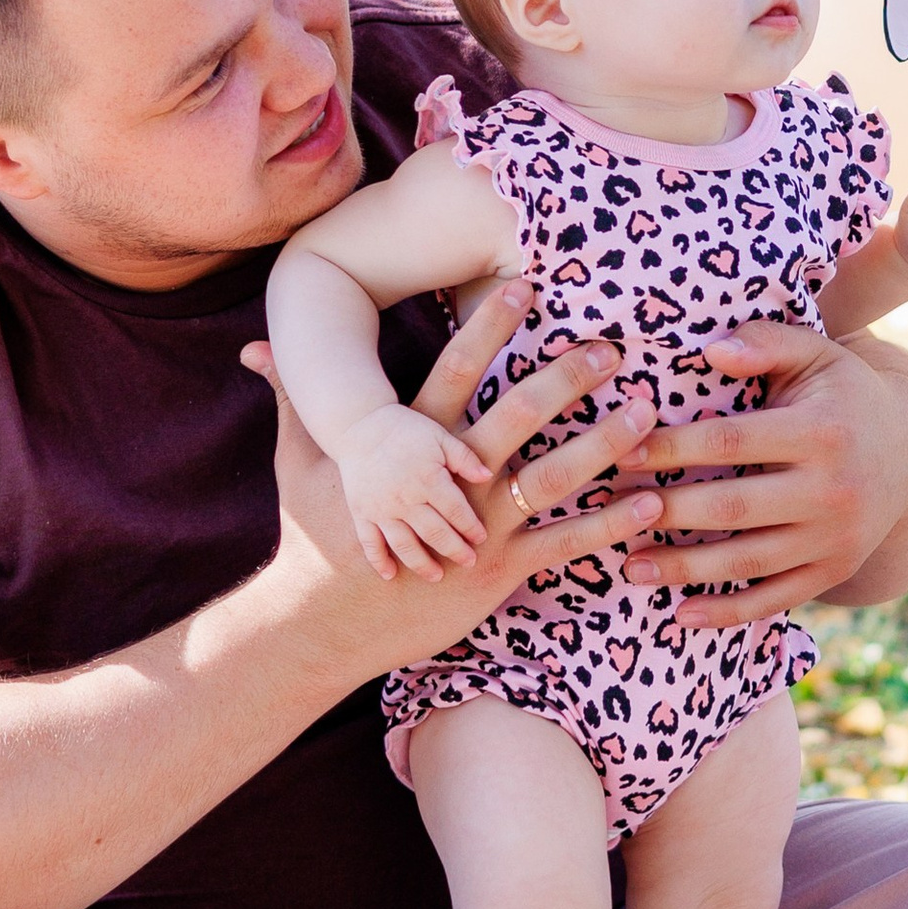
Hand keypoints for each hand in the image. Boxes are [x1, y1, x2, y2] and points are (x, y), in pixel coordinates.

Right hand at [242, 290, 663, 669]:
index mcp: (410, 445)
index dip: (489, 327)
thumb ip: (291, 399)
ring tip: (649, 416)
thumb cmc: (314, 535)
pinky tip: (653, 502)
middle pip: (514, 417)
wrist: (323, 622)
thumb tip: (254, 348)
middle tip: (612, 345)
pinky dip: (610, 524)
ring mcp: (477, 528)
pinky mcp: (498, 572)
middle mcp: (449, 481)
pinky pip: (564, 545)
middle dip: (564, 378)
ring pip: (550, 479)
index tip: (525, 285)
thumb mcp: (301, 462)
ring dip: (602, 446)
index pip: (455, 371)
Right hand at [333, 409, 489, 581]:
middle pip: (434, 533)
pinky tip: (390, 576)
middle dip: (454, 550)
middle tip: (470, 563)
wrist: (358, 426)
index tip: (482, 539)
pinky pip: (369, 543)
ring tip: (437, 577)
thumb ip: (465, 457)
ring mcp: (380, 509)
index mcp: (428, 478)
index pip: (456, 511)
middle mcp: (404, 498)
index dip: (471, 527)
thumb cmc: (406, 430)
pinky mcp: (361, 513)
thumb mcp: (440, 436)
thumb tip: (488, 476)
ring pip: (404, 545)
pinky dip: (379, 561)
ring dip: (422, 564)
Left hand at [624, 318, 907, 627]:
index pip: (731, 442)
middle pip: (733, 508)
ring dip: (684, 569)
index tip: (621, 454)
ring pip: (748, 561)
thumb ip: (765, 342)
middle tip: (611, 513)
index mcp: (822, 431)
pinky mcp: (835, 571)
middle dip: (667, 512)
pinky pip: (775, 599)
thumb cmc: (843, 395)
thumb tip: (710, 349)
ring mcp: (836, 538)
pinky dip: (727, 613)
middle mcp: (833, 489)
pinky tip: (679, 614)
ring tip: (630, 566)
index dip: (671, 449)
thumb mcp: (815, 353)